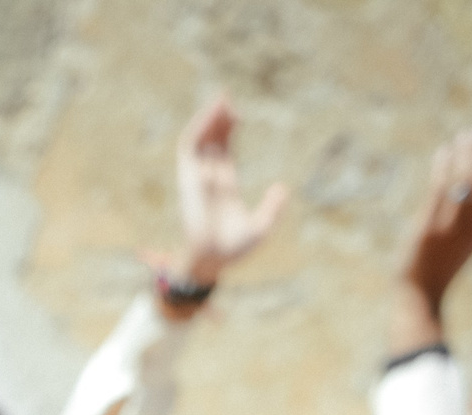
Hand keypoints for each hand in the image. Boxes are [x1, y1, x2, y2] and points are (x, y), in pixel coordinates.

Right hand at [171, 94, 288, 287]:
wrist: (212, 260)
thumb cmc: (233, 250)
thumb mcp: (260, 228)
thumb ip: (271, 208)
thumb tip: (282, 189)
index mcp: (225, 187)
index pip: (225, 152)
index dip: (229, 131)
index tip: (238, 113)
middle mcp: (210, 179)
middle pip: (213, 140)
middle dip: (219, 118)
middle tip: (229, 97)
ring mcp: (198, 177)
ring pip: (200, 139)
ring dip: (208, 118)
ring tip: (221, 98)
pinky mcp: (189, 178)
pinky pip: (189, 147)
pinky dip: (198, 128)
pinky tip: (210, 114)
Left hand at [403, 127, 471, 312]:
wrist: (420, 293)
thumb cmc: (441, 262)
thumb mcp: (465, 238)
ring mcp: (451, 227)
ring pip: (466, 182)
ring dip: (465, 153)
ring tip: (461, 136)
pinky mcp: (429, 229)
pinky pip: (440, 191)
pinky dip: (444, 166)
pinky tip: (443, 151)